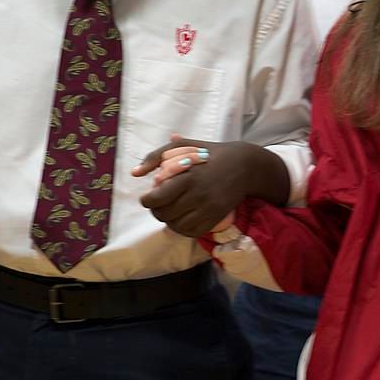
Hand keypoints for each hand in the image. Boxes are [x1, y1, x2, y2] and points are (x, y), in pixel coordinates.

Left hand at [133, 136, 285, 236]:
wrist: (245, 165)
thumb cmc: (209, 153)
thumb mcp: (182, 146)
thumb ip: (155, 157)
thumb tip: (135, 173)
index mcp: (187, 176)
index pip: (157, 199)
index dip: (147, 200)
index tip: (148, 196)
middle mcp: (198, 195)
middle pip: (164, 214)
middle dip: (157, 209)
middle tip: (161, 202)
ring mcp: (209, 209)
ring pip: (176, 226)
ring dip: (169, 220)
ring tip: (172, 210)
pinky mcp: (217, 217)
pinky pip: (192, 232)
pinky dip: (183, 228)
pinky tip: (183, 218)